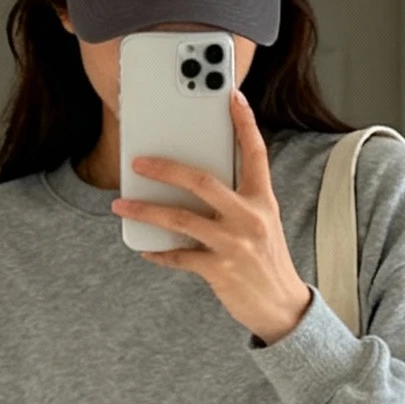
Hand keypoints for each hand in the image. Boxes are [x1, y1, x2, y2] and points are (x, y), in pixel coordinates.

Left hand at [112, 90, 314, 344]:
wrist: (282, 308)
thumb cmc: (266, 262)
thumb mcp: (262, 224)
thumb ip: (237, 202)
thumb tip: (192, 186)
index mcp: (262, 200)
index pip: (255, 153)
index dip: (244, 122)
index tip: (232, 95)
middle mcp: (249, 217)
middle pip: (201, 181)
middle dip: (166, 168)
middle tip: (138, 162)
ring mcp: (234, 244)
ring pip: (181, 218)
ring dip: (146, 210)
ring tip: (122, 205)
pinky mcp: (220, 270)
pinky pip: (180, 256)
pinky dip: (159, 252)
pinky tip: (145, 247)